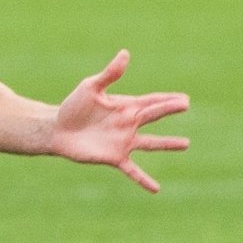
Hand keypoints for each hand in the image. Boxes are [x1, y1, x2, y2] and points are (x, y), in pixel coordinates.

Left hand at [48, 50, 190, 191]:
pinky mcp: (114, 157)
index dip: (166, 99)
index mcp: (125, 106)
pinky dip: (144, 179)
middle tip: (186, 105)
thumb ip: (110, 74)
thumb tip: (125, 53)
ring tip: (186, 144)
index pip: (150, 101)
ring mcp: (123, 141)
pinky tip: (156, 189)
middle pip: (152, 116)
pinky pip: (133, 170)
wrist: (57, 129)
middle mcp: (128, 123)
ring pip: (151, 144)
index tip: (184, 98)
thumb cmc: (73, 106)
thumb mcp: (91, 87)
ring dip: (167, 144)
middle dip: (168, 110)